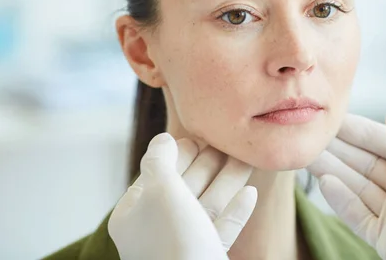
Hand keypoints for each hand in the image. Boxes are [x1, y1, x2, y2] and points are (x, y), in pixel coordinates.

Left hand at [108, 133, 256, 259]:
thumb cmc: (173, 242)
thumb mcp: (160, 191)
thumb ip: (161, 161)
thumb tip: (163, 139)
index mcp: (135, 214)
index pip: (156, 175)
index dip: (178, 155)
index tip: (200, 138)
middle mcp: (157, 229)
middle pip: (185, 187)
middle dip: (208, 165)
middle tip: (228, 145)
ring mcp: (183, 244)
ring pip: (207, 205)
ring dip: (228, 181)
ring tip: (245, 161)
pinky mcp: (207, 256)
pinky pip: (222, 229)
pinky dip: (236, 211)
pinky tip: (250, 194)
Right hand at [308, 114, 385, 259]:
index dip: (360, 131)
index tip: (333, 120)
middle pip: (367, 163)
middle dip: (341, 149)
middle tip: (313, 137)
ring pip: (358, 186)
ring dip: (333, 169)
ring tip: (309, 156)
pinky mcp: (385, 236)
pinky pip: (356, 214)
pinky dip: (340, 199)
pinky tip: (325, 183)